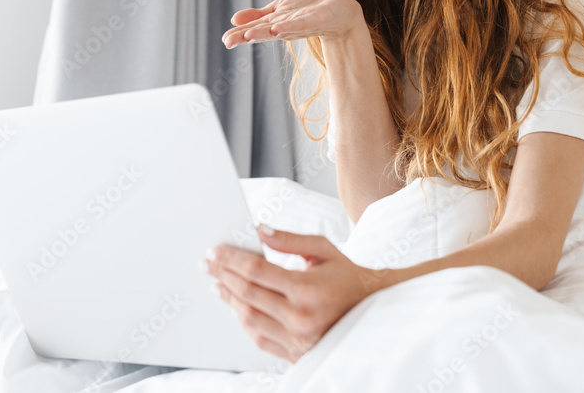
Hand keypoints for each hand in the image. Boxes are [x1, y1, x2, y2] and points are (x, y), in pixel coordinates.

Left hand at [200, 224, 374, 362]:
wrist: (375, 310)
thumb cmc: (349, 277)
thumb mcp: (324, 250)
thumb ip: (289, 240)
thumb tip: (258, 230)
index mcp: (307, 289)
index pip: (256, 270)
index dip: (231, 260)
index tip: (214, 251)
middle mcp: (300, 317)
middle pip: (247, 294)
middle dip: (222, 276)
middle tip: (207, 264)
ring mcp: (298, 339)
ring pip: (249, 319)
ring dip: (230, 300)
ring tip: (218, 284)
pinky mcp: (297, 353)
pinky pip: (260, 338)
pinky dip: (245, 321)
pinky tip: (238, 306)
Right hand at [221, 0, 362, 48]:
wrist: (338, 12)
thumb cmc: (309, 11)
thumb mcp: (279, 10)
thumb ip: (259, 15)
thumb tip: (233, 19)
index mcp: (275, 24)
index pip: (254, 28)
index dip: (239, 34)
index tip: (225, 40)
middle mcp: (284, 27)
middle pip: (263, 31)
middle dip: (246, 36)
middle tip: (228, 41)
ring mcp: (299, 24)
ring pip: (278, 29)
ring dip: (263, 32)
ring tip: (247, 35)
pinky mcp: (313, 20)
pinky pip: (300, 24)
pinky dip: (289, 26)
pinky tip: (277, 28)